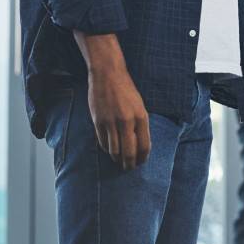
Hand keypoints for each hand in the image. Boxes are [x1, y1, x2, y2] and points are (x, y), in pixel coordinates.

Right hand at [78, 34, 149, 170]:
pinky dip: (107, 149)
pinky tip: (110, 151)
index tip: (141, 162)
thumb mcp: (139, 105)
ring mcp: (111, 122)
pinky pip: (102, 142)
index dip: (143, 157)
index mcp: (141, 116)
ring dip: (117, 159)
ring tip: (119, 162)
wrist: (108, 75)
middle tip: (129, 168)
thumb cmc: (126, 90)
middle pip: (129, 152)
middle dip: (129, 163)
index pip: (144, 145)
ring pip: (114, 150)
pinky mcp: (98, 121)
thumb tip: (139, 144)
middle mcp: (127, 121)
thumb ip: (140, 123)